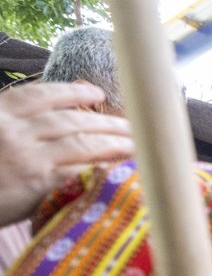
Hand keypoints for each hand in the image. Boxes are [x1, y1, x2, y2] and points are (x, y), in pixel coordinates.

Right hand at [0, 82, 132, 225]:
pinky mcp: (38, 182)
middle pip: (71, 120)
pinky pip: (79, 170)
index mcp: (0, 112)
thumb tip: (53, 113)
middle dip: (105, 122)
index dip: (72, 93)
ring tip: (134, 144)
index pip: (43, 95)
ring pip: (82, 142)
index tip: (96, 94)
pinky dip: (102, 167)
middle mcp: (15, 129)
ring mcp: (28, 155)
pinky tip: (120, 169)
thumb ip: (15, 122)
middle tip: (131, 126)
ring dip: (113, 142)